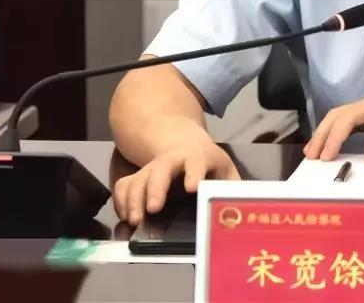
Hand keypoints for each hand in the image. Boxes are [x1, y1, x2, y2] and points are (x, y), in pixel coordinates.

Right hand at [113, 133, 239, 225]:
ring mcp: (152, 167)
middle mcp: (171, 160)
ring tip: (136, 221)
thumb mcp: (224, 169)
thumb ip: (231, 187)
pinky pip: (123, 186)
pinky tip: (127, 218)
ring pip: (138, 178)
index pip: (197, 162)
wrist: (183, 142)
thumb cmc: (208, 163)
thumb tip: (241, 210)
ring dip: (134, 199)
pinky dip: (121, 202)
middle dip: (156, 188)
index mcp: (198, 157)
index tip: (192, 188)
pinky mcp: (138, 176)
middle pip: (161, 169)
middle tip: (154, 208)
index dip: (194, 173)